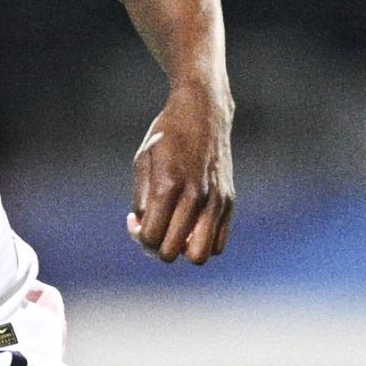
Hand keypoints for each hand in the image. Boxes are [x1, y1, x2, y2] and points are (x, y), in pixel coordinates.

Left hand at [127, 86, 234, 263]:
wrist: (203, 110)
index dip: (139, 236)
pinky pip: (218, 243)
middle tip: (154, 227)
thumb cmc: (168, 134)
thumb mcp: (143, 160)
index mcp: (169, 185)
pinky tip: (191, 225)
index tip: (136, 219)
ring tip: (175, 230)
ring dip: (182, 249)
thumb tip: (145, 229)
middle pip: (173, 252)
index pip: (151, 237)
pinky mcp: (229, 201)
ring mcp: (216, 200)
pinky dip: (202, 242)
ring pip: (200, 255)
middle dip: (157, 247)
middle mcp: (195, 196)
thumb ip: (142, 199)